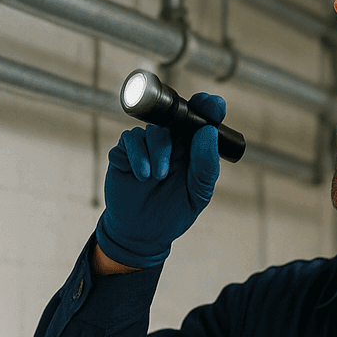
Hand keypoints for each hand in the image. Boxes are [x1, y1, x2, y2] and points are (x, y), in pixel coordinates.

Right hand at [95, 93, 225, 268]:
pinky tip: (141, 175)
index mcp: (192, 149)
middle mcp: (171, 143)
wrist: (143, 233)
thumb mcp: (198, 194)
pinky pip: (129, 140)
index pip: (201, 120)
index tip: (212, 103)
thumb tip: (207, 133)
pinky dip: (136, 156)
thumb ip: (206, 166)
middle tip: (180, 145)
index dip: (207, 107)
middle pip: (175, 118)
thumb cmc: (174, 211)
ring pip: (153, 130)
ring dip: (157, 151)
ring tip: (157, 176)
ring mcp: (146, 146)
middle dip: (180, 122)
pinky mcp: (124, 153)